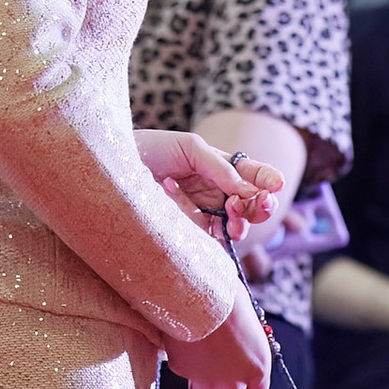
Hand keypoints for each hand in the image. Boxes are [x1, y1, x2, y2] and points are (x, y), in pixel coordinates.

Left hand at [135, 130, 280, 243]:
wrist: (112, 169)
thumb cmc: (149, 149)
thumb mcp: (188, 147)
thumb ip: (220, 167)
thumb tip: (247, 191)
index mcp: (220, 168)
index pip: (254, 175)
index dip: (269, 180)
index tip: (276, 185)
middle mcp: (215, 193)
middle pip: (253, 205)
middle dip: (262, 205)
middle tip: (260, 202)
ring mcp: (203, 214)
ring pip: (238, 226)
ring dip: (241, 221)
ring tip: (229, 209)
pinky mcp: (188, 234)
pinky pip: (212, 241)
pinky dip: (215, 233)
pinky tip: (202, 218)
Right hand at [166, 280, 272, 388]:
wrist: (196, 285)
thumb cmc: (225, 294)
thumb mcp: (246, 323)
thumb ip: (243, 346)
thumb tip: (233, 352)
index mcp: (258, 366)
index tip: (239, 385)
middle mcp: (236, 379)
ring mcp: (207, 378)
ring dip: (200, 384)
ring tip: (198, 355)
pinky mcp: (182, 370)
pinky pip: (182, 371)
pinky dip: (182, 360)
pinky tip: (183, 336)